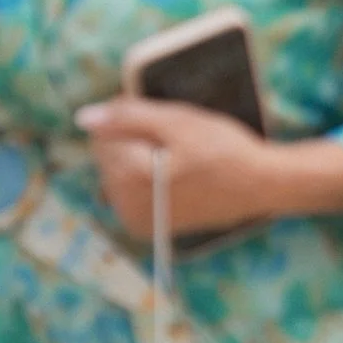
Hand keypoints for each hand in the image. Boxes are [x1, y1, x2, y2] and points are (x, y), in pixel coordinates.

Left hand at [76, 99, 342, 241]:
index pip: (102, 134)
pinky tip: (167, 175)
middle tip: (174, 140)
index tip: (161, 118)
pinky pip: (125, 192)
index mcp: (131, 176)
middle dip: (130, 141)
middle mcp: (126, 205)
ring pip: (114, 173)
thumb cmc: (224, 150)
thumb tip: (84, 117)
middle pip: (105, 156)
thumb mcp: (180, 121)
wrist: (258, 186)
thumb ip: (129, 116)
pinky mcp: (145, 226)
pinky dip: (140, 178)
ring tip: (174, 157)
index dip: (128, 118)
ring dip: (135, 159)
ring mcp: (135, 219)